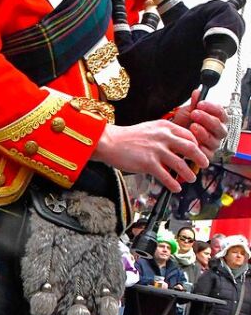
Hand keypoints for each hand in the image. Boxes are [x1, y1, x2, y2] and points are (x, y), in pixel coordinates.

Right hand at [94, 119, 208, 192]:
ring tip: (191, 178)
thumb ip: (165, 135)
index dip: (197, 145)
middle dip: (200, 158)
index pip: (189, 135)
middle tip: (204, 164)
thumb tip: (177, 147)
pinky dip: (173, 184)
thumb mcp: (150, 128)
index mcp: (165, 127)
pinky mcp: (148, 163)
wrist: (110, 141)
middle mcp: (163, 137)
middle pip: (190, 148)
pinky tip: (176, 188)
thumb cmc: (129, 137)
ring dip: (188, 173)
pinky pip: (166, 176)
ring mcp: (156, 150)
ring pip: (180, 164)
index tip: (198, 152)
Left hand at [171, 89, 227, 162]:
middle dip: (207, 119)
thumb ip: (194, 103)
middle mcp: (218, 132)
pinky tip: (193, 142)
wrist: (173, 137)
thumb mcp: (187, 111)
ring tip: (192, 126)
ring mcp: (214, 144)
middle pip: (219, 126)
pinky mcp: (208, 155)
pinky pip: (208, 153)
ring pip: (214, 140)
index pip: (221, 112)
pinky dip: (201, 147)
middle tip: (194, 113)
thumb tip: (197, 92)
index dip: (212, 108)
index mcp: (217, 119)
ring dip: (203, 132)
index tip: (200, 104)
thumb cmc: (184, 123)